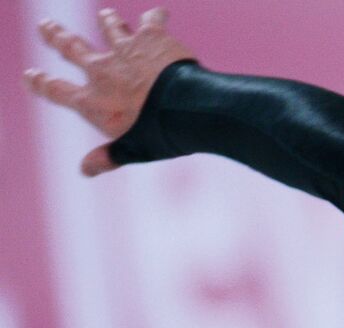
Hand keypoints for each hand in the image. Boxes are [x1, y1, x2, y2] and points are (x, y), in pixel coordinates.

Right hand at [23, 7, 193, 176]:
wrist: (187, 108)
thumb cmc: (160, 134)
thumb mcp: (132, 150)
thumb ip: (108, 157)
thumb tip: (85, 170)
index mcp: (94, 101)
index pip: (57, 91)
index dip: (41, 83)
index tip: (30, 76)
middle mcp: (102, 71)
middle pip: (71, 48)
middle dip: (56, 36)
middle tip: (46, 26)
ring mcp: (125, 50)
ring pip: (109, 27)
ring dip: (108, 21)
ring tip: (106, 16)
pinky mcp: (151, 37)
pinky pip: (151, 21)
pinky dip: (155, 18)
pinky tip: (159, 16)